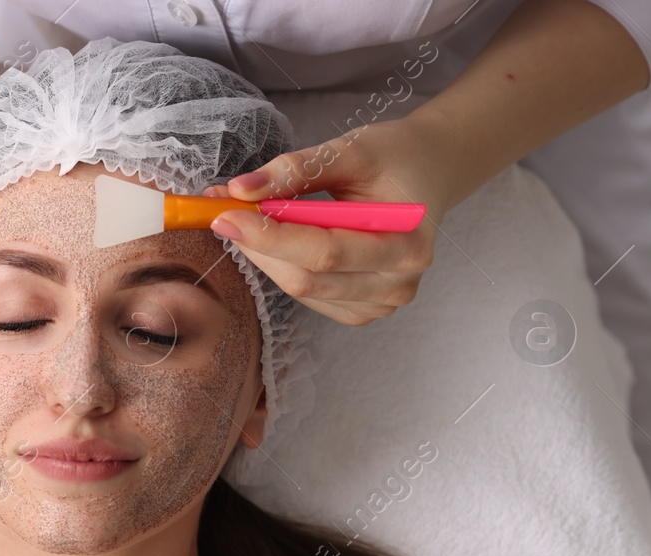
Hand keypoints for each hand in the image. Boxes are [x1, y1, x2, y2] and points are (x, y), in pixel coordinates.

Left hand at [204, 116, 454, 326]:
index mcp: (408, 244)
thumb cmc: (395, 158)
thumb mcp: (352, 150)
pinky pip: (307, 295)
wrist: (429, 173)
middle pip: (305, 278)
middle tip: (222, 211)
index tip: (225, 212)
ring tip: (247, 217)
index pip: (324, 252)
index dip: (269, 236)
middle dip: (258, 246)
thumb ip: (297, 168)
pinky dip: (282, 266)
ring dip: (264, 255)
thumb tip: (241, 188)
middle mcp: (397, 284)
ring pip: (300, 289)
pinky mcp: (359, 310)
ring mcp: (379, 304)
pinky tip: (275, 239)